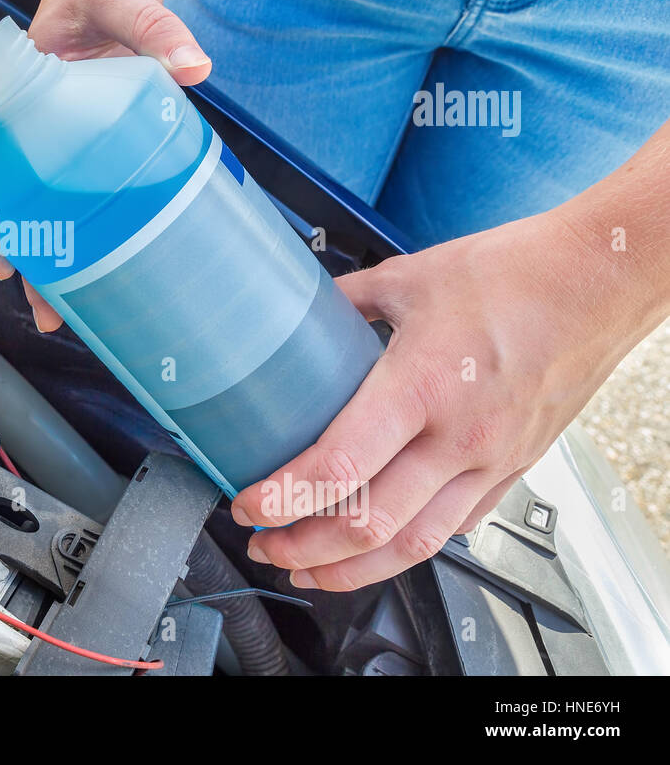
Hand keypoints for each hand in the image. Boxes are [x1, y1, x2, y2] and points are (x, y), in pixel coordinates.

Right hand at [0, 0, 210, 329]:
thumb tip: (195, 64)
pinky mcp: (91, 138)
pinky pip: (79, 188)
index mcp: (25, 99)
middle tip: (46, 311)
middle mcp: (37, 125)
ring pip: (46, 204)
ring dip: (53, 254)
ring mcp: (62, 136)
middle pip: (18, 201)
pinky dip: (84, 226)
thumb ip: (158, 28)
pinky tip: (102, 259)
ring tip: (69, 308)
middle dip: (27, 258)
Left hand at [237, 209, 649, 590]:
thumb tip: (300, 313)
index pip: (338, 467)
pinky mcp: (514, 469)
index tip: (247, 505)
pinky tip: (378, 549)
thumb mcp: (407, 278)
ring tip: (309, 570)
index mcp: (421, 386)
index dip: (282, 499)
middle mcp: (458, 436)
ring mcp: (490, 460)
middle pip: (369, 524)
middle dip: (303, 548)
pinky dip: (409, 548)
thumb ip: (344, 303)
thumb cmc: (513, 274)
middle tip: (264, 544)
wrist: (597, 281)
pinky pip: (455, 527)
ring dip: (352, 569)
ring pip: (415, 545)